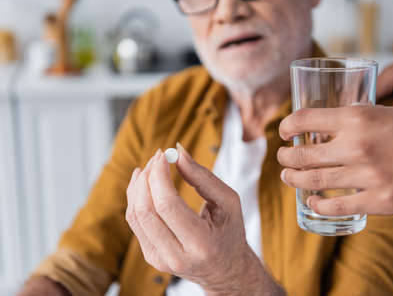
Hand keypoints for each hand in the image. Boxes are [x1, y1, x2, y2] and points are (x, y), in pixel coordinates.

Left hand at [126, 145, 283, 295]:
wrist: (225, 269)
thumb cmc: (230, 231)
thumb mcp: (228, 201)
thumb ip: (203, 176)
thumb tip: (177, 152)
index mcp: (201, 243)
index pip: (167, 205)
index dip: (159, 176)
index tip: (163, 155)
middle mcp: (177, 256)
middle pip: (146, 210)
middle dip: (147, 177)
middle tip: (157, 158)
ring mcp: (160, 260)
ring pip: (135, 215)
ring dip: (138, 185)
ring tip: (150, 167)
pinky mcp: (151, 257)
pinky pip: (135, 222)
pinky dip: (136, 197)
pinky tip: (143, 183)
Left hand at [278, 106, 392, 215]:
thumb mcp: (390, 112)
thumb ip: (358, 119)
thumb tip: (329, 127)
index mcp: (360, 116)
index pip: (305, 119)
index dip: (287, 126)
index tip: (284, 131)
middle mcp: (358, 145)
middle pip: (303, 153)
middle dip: (285, 156)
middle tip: (282, 157)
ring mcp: (369, 176)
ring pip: (313, 180)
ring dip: (294, 178)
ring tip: (288, 176)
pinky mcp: (381, 201)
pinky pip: (337, 205)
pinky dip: (318, 204)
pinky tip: (312, 201)